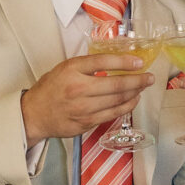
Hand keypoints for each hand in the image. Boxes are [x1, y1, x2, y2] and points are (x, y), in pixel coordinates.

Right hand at [21, 53, 154, 146]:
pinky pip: (112, 114)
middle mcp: (78, 88)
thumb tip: (117, 61)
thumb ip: (88, 65)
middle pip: (116, 84)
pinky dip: (126, 106)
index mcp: (72, 70)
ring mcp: (83, 108)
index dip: (125, 61)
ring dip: (135, 93)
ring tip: (143, 87)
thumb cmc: (51, 88)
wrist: (34, 115)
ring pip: (117, 100)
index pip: (103, 62)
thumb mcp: (65, 68)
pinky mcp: (86, 123)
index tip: (139, 62)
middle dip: (138, 80)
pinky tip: (133, 100)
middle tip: (149, 77)